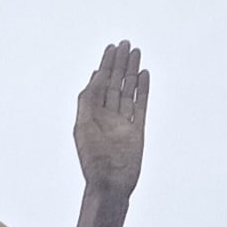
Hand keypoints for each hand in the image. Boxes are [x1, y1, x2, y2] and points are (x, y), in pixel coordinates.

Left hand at [72, 41, 148, 199]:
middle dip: (118, 63)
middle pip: (114, 83)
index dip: (104, 65)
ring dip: (131, 71)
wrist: (110, 183)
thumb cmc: (93, 159)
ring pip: (128, 90)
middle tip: (124, 43)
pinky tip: (143, 74)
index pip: (99, 84)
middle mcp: (106, 117)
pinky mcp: (137, 129)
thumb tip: (97, 76)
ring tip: (135, 52)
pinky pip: (141, 104)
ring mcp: (123, 122)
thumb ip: (88, 100)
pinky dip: (142, 89)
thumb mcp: (83, 125)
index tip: (109, 49)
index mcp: (90, 116)